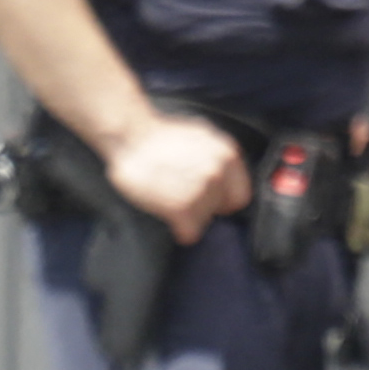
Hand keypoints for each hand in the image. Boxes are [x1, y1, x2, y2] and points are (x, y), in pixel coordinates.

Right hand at [104, 110, 250, 238]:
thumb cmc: (161, 138)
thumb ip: (218, 157)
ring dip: (187, 216)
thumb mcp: (201, 136)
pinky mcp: (180, 207)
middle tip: (180, 192)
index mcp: (228, 154)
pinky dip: (177, 229)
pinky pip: (188, 233)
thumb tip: (226, 179)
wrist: (129, 137)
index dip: (221, 200)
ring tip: (168, 196)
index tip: (206, 199)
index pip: (239, 197)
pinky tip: (164, 210)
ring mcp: (200, 190)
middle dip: (202, 206)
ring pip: (204, 222)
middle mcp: (218, 171)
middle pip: (219, 210)